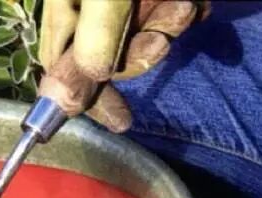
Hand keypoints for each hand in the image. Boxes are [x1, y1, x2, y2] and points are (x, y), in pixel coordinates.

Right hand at [39, 0, 210, 130]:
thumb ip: (92, 40)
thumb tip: (78, 94)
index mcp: (66, 16)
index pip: (65, 73)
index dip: (89, 101)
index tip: (121, 122)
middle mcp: (88, 13)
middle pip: (108, 58)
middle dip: (141, 56)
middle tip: (162, 42)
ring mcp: (119, 5)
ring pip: (141, 35)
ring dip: (168, 29)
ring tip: (184, 8)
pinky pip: (163, 13)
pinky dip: (182, 14)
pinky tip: (196, 7)